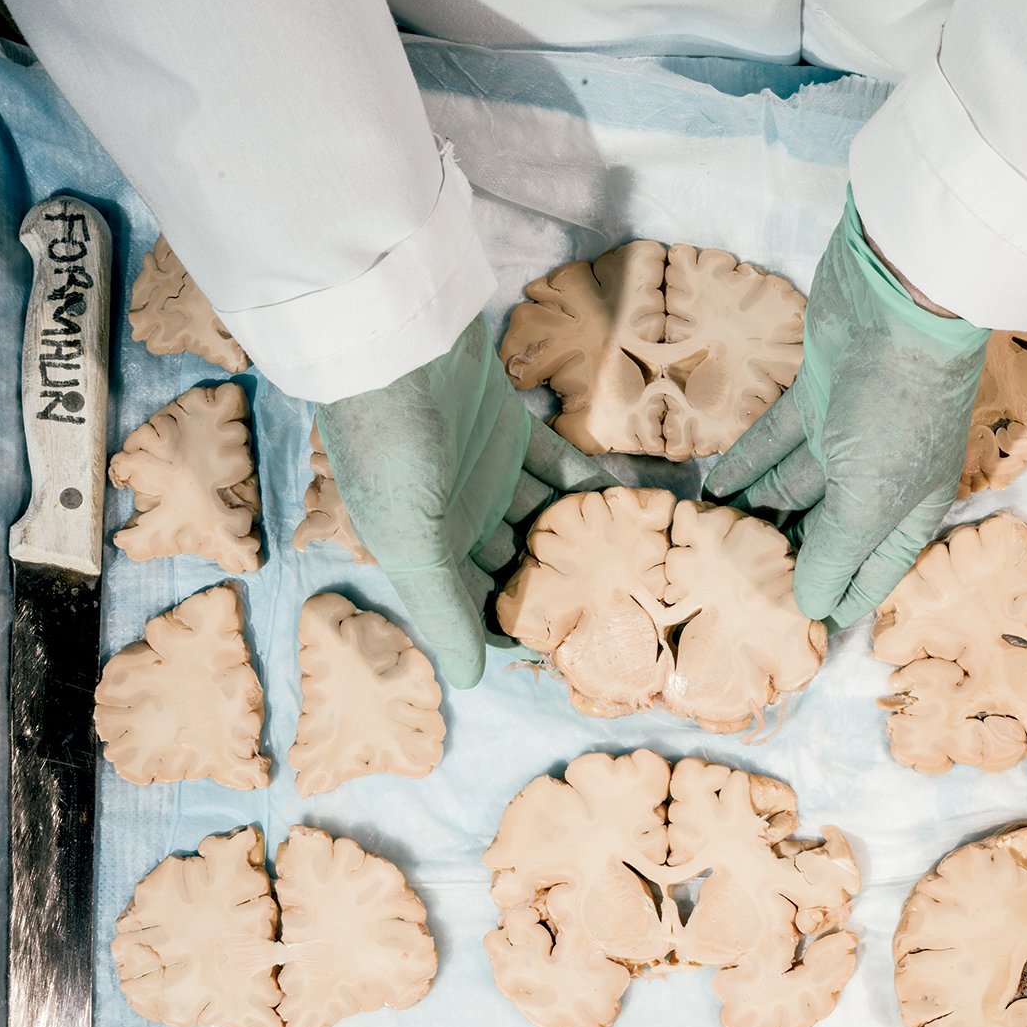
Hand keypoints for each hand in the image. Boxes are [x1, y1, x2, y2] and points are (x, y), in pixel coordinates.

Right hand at [318, 317, 616, 685]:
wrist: (392, 345)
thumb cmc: (389, 451)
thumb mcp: (410, 540)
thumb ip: (443, 609)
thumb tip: (470, 681)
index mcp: (423, 550)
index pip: (476, 605)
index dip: (517, 630)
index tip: (570, 653)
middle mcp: (455, 517)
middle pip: (516, 565)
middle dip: (561, 587)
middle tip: (621, 613)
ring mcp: (486, 473)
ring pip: (544, 519)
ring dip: (585, 540)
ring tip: (637, 568)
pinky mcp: (511, 432)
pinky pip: (560, 468)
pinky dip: (590, 488)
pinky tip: (632, 512)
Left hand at [705, 190, 988, 629]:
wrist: (904, 304)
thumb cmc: (898, 411)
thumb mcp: (868, 501)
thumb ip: (834, 555)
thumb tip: (807, 606)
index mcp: (907, 512)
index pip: (867, 575)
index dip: (831, 607)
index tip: (791, 642)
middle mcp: (880, 478)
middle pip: (823, 533)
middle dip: (781, 560)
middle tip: (729, 592)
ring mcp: (847, 432)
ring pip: (792, 487)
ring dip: (753, 513)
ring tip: (706, 544)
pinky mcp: (817, 391)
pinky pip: (774, 441)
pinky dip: (744, 463)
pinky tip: (711, 489)